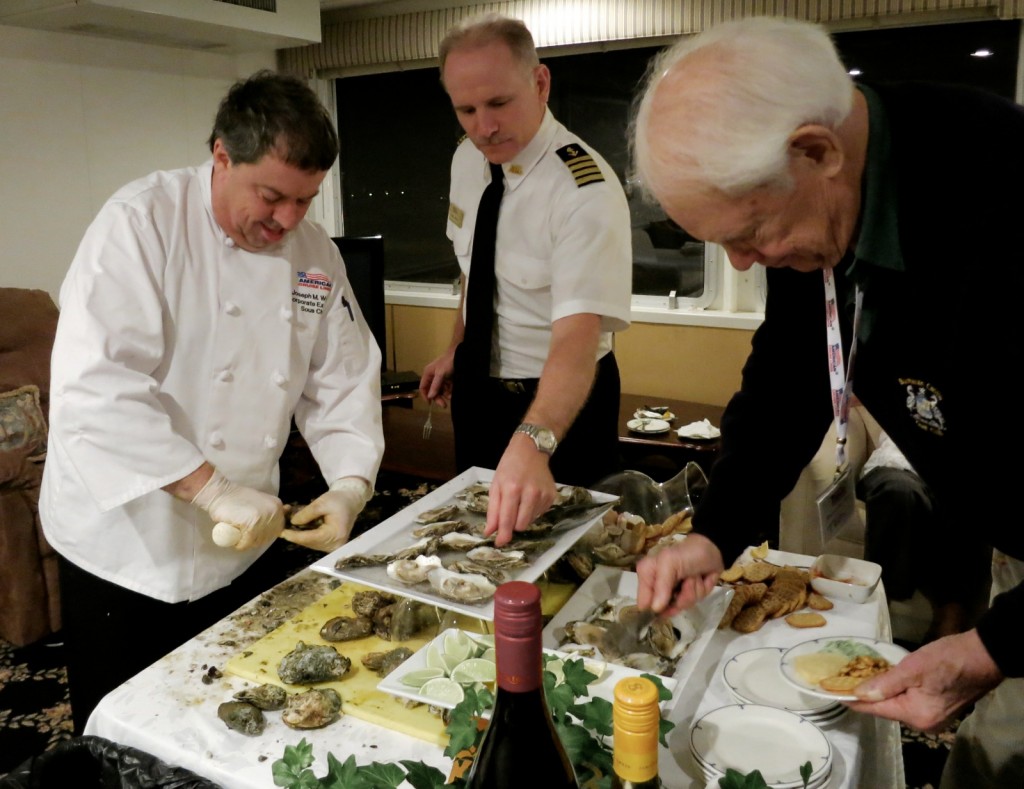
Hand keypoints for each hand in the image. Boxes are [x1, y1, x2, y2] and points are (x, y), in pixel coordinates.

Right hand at [191, 469, 284, 550]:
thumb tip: (281, 519)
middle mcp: (274, 512)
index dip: (265, 533)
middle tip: (244, 535)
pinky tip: (235, 538)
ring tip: (239, 534)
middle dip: (256, 539)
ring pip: (258, 541)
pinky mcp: (251, 525)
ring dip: (247, 542)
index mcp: (277, 506)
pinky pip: (247, 543)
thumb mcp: (259, 502)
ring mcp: (263, 518)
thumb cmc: (237, 499)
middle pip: (268, 537)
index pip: (278, 529)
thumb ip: (269, 511)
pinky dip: (240, 544)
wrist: (220, 493)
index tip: (254, 532)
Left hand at [281, 478, 369, 552]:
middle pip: (308, 542)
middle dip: (294, 534)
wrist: (351, 502)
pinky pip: (312, 541)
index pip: (311, 538)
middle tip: (282, 524)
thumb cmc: (338, 500)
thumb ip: (307, 513)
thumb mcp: (322, 503)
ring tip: (289, 522)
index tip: (282, 532)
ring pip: (309, 542)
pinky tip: (298, 526)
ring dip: (298, 534)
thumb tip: (292, 522)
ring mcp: (332, 546)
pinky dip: (304, 534)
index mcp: (335, 534)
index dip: (295, 535)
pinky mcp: (329, 544)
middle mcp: (334, 545)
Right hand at [420, 350, 454, 406]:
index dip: (425, 396)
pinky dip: (450, 391)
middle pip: (433, 391)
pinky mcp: (448, 379)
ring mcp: (441, 378)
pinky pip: (447, 388)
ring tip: (451, 397)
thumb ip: (435, 385)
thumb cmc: (448, 362)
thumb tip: (430, 396)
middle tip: (444, 405)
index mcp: (428, 374)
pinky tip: (453, 393)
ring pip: (441, 390)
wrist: (460, 354)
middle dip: (438, 398)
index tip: (430, 404)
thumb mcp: (441, 374)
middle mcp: (433, 376)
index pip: (423, 387)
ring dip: (445, 395)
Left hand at [484, 436, 556, 546]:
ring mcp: (543, 495)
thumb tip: (490, 532)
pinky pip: (540, 514)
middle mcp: (530, 493)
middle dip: (513, 524)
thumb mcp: (496, 486)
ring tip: (520, 500)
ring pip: (531, 521)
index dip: (503, 534)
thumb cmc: (509, 467)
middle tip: (509, 513)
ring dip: (523, 516)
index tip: (499, 544)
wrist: (530, 450)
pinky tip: (530, 497)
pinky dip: (532, 510)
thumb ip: (493, 511)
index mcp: (512, 489)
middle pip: (521, 525)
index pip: (507, 519)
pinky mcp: (552, 496)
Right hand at [635, 534, 722, 615]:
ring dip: (692, 592)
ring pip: (681, 606)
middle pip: (664, 609)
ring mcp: (674, 592)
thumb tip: (655, 609)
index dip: (655, 608)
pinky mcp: (689, 595)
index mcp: (647, 576)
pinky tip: (701, 580)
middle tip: (685, 583)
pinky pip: (694, 603)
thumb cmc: (687, 553)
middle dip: (679, 599)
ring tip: (694, 577)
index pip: (643, 603)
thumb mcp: (670, 563)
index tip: (668, 604)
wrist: (712, 549)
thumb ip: (661, 585)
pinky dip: (700, 591)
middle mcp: (658, 586)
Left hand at [846, 629, 1002, 731]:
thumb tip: (858, 694)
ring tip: (860, 676)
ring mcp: (933, 717)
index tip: (832, 691)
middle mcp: (924, 723)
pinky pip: (909, 702)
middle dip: (866, 694)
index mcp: (916, 715)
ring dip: (881, 691)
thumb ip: (884, 683)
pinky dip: (896, 691)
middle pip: (886, 709)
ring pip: (897, 705)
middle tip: (845, 678)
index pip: (875, 709)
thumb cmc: (947, 659)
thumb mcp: (912, 668)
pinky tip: (885, 679)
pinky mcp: (939, 708)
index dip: (853, 700)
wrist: (983, 655)